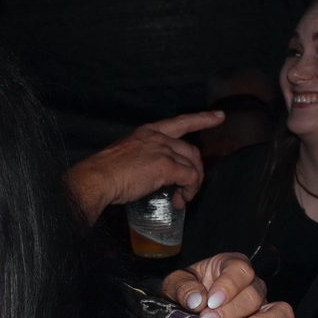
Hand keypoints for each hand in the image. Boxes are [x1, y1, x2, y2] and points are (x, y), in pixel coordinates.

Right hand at [66, 111, 222, 221]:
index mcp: (147, 132)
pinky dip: (188, 191)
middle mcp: (158, 137)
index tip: (219, 117)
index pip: (180, 122)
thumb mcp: (126, 155)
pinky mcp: (167, 166)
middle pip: (191, 150)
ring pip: (193, 165)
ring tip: (182, 198)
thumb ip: (143, 157)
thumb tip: (151, 174)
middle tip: (190, 188)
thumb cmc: (104, 171)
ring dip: (192, 185)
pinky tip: (179, 200)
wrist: (98, 178)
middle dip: (196, 170)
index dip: (201, 119)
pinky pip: (189, 178)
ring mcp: (164, 150)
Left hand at [162, 252, 295, 317]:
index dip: (228, 285)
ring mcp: (263, 308)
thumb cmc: (185, 292)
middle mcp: (251, 286)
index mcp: (229, 267)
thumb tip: (196, 300)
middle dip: (232, 310)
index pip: (240, 269)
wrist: (184, 311)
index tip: (210, 301)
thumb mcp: (175, 285)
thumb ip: (183, 288)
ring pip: (280, 310)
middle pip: (254, 293)